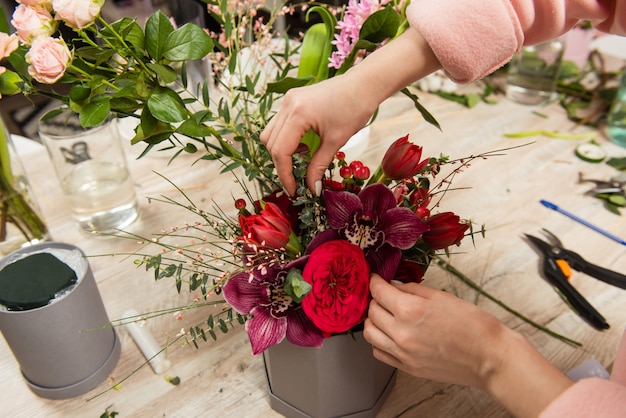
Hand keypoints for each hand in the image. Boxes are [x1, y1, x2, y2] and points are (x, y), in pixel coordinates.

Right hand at [261, 29, 440, 195]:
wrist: (364, 84)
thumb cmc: (355, 109)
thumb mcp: (336, 141)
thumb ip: (318, 166)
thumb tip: (312, 189)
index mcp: (298, 114)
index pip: (280, 151)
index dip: (285, 174)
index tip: (294, 190)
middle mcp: (287, 105)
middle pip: (270, 143)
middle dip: (281, 165)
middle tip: (297, 180)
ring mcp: (287, 100)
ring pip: (270, 133)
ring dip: (281, 151)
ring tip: (303, 159)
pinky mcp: (291, 100)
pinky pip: (279, 125)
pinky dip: (286, 139)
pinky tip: (304, 144)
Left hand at [364, 273, 506, 389]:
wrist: (489, 357)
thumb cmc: (473, 326)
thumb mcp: (442, 297)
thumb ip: (413, 290)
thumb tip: (394, 286)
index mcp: (410, 310)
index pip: (379, 292)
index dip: (375, 281)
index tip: (376, 278)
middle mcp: (402, 333)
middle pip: (372, 312)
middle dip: (376, 299)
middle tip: (384, 294)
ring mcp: (403, 353)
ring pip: (370, 333)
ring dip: (374, 320)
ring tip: (385, 314)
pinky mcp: (407, 367)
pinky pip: (379, 353)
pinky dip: (378, 341)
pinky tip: (389, 334)